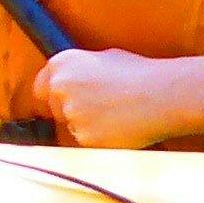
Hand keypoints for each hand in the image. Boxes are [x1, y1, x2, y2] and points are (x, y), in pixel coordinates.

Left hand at [30, 47, 203, 151]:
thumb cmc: (140, 74)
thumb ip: (81, 71)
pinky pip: (86, 143)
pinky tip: (119, 128)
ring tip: (116, 116)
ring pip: (71, 127)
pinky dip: (99, 140)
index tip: (63, 103)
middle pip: (55, 109)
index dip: (54, 97)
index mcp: (61, 64)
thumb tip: (74, 81)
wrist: (163, 94)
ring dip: (87, 126)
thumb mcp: (104, 59)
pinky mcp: (84, 137)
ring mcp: (70, 113)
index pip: (41, 87)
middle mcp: (60, 87)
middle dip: (72, 112)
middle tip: (101, 110)